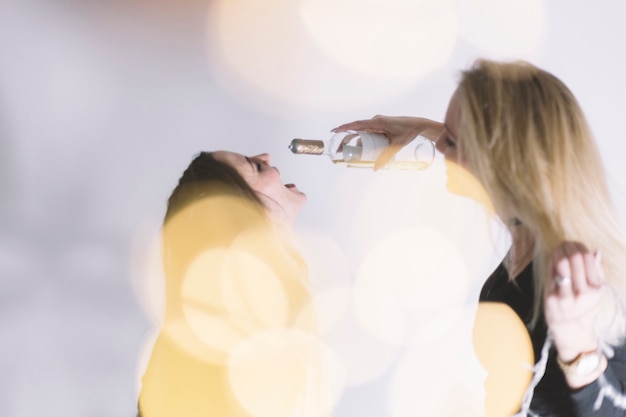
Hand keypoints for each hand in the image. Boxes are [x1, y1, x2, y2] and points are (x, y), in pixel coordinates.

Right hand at [332, 115, 442, 169]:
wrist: (417, 125)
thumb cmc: (408, 132)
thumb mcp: (396, 145)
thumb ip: (386, 157)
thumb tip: (376, 168)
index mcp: (377, 122)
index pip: (357, 124)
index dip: (344, 128)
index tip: (334, 131)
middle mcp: (375, 121)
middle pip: (356, 130)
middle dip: (346, 140)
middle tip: (340, 150)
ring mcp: (377, 123)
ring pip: (362, 133)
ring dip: (356, 142)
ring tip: (351, 153)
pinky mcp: (380, 125)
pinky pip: (368, 132)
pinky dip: (364, 140)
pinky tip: (363, 149)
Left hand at [544, 241, 607, 386]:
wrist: (570, 330)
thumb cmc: (583, 307)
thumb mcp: (596, 292)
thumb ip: (597, 272)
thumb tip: (596, 251)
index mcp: (596, 290)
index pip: (588, 261)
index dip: (580, 248)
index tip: (576, 244)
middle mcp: (582, 294)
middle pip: (575, 260)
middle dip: (569, 247)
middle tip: (566, 243)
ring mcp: (566, 296)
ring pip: (562, 265)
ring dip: (560, 252)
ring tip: (560, 248)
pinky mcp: (551, 298)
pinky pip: (551, 273)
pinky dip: (552, 262)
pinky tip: (553, 256)